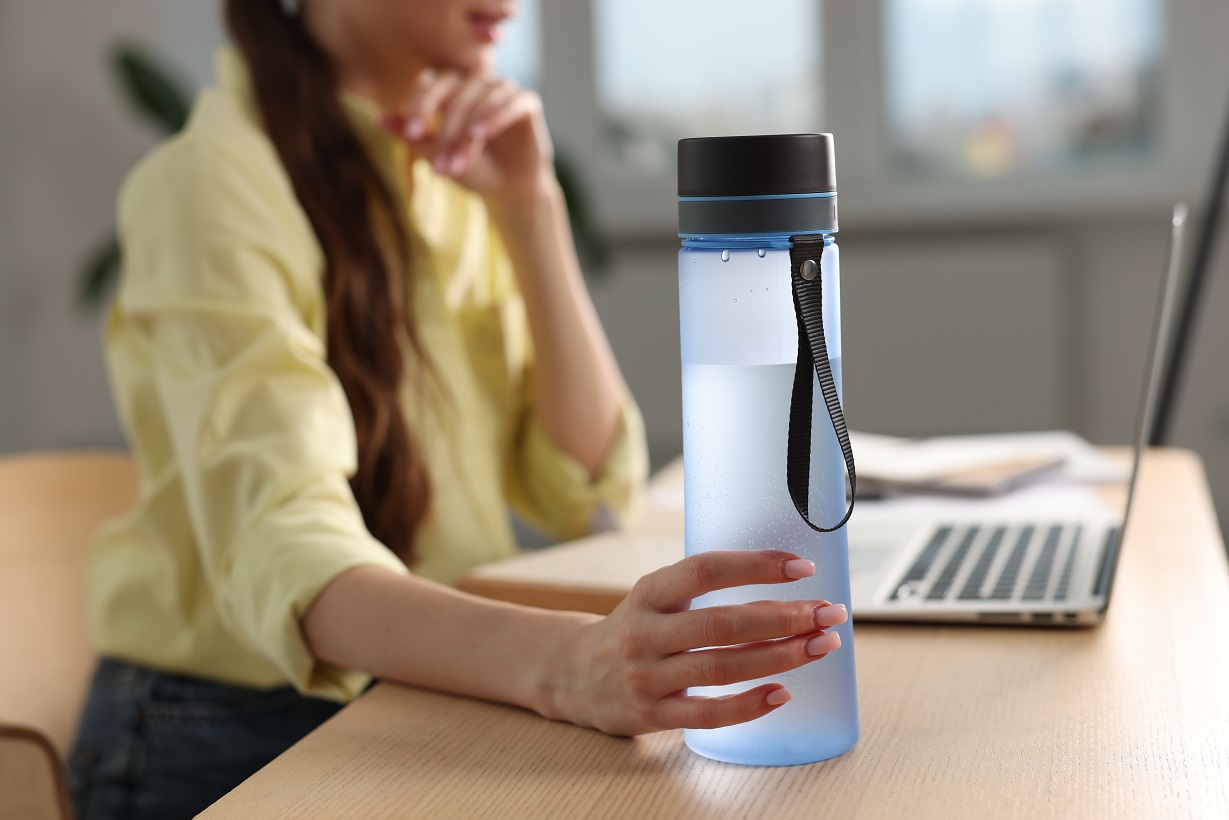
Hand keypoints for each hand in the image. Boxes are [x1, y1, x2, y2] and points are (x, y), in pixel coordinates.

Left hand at [382, 69, 553, 203]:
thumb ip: (412, 137)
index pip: (431, 85)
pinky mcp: (527, 102)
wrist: (508, 191)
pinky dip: (494, 117)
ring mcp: (503, 89)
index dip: (419, 106)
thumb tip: (379, 119)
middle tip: (437, 161)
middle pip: (455, 92)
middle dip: (445, 128)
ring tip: (460, 165)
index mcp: (451, 88)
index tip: (410, 132)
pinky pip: (509, 102)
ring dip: (467, 134)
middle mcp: (476, 82)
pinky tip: (481, 136)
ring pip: (480, 101)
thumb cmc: (472, 168)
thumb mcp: (437, 155)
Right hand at [554, 550, 848, 736]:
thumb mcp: (654, 597)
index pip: (705, 570)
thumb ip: (702, 590)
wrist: (571, 674)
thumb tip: (781, 586)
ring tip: (819, 646)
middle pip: (722, 623)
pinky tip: (782, 693)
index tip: (801, 566)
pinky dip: (748, 705)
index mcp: (648, 592)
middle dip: (783, 617)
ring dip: (779, 657)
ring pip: (721, 667)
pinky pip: (707, 713)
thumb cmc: (632, 630)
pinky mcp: (651, 715)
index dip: (755, 565)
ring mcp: (646, 676)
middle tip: (827, 613)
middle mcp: (644, 632)